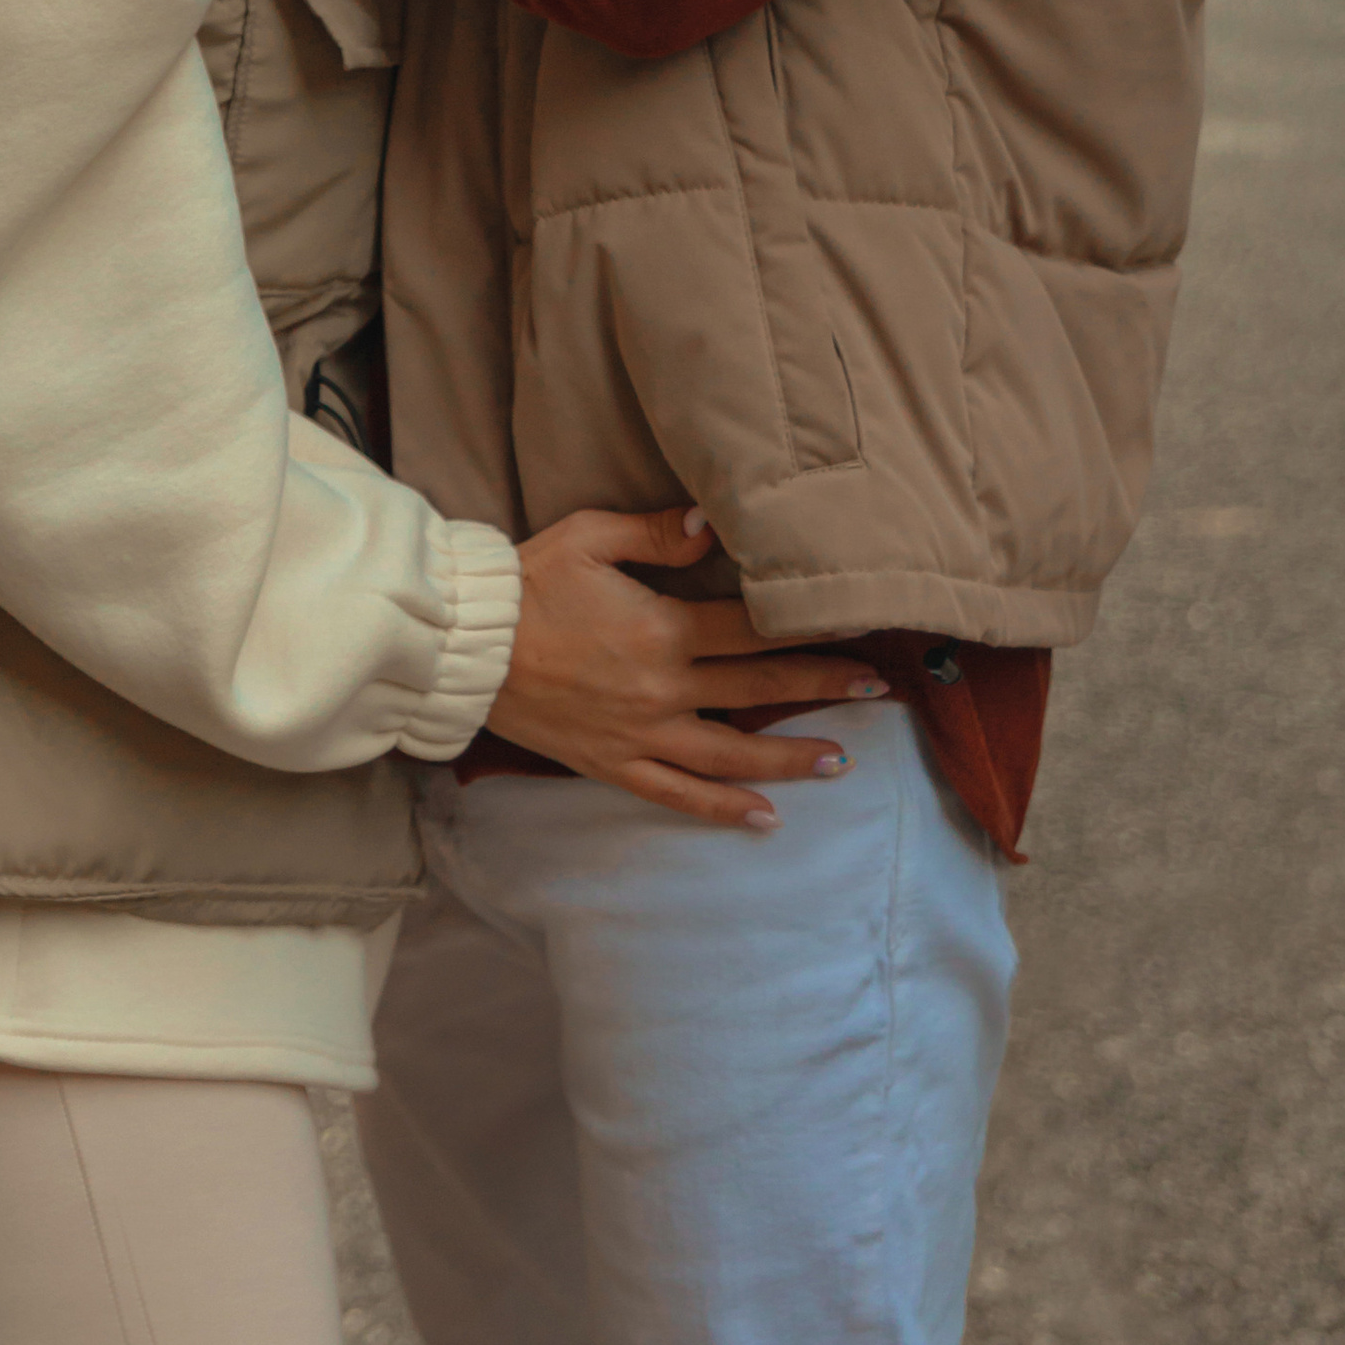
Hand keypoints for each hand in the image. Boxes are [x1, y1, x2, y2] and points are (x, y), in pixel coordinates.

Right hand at [490, 505, 886, 831]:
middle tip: (878, 693)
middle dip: (822, 689)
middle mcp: (662, 688)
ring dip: (790, 759)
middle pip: (758, 691)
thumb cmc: (527, 582)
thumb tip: (713, 526)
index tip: (858, 634)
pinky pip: (676, 795)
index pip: (754, 632)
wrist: (467, 647)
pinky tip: (763, 819)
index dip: (809, 631)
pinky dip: (722, 810)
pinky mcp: (611, 764)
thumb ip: (656, 533)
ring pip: (730, 756)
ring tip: (841, 761)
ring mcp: (639, 734)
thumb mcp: (590, 537)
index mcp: (663, 630)